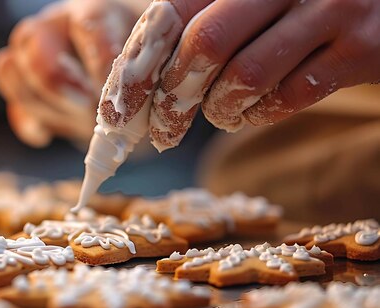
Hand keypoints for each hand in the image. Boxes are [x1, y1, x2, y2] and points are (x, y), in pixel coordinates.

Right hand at [0, 0, 146, 146]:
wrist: (125, 85)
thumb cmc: (141, 68)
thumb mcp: (150, 63)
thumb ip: (144, 74)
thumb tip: (137, 101)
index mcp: (93, 12)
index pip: (88, 23)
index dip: (101, 58)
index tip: (117, 91)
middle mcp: (55, 27)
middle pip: (32, 40)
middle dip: (56, 81)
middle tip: (85, 108)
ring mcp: (31, 57)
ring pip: (11, 70)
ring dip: (45, 105)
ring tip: (78, 123)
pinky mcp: (24, 91)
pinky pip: (12, 104)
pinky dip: (29, 124)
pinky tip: (48, 135)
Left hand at [151, 0, 379, 148]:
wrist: (378, 1)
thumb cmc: (295, 4)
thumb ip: (196, 22)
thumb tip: (132, 82)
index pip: (172, 14)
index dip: (139, 65)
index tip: (118, 109)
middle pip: (205, 44)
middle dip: (173, 99)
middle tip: (162, 130)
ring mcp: (330, 9)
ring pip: (246, 75)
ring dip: (219, 110)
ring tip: (218, 115)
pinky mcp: (361, 49)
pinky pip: (291, 95)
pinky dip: (259, 114)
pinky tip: (252, 111)